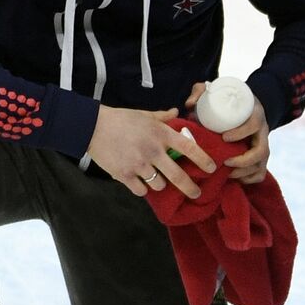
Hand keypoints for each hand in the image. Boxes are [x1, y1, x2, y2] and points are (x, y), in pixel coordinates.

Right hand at [87, 105, 216, 197]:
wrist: (92, 127)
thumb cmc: (120, 119)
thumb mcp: (144, 114)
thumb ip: (162, 116)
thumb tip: (177, 111)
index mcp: (160, 134)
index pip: (189, 148)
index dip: (203, 160)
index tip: (212, 168)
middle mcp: (153, 151)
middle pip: (178, 176)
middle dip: (190, 188)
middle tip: (196, 193)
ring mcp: (139, 165)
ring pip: (159, 185)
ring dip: (159, 184)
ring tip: (153, 178)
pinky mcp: (125, 175)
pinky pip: (141, 190)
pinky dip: (142, 188)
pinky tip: (138, 182)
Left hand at [186, 82, 268, 183]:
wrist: (247, 107)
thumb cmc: (228, 101)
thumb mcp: (215, 91)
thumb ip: (201, 92)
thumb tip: (190, 105)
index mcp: (255, 115)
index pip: (254, 125)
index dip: (240, 133)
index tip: (224, 137)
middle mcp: (263, 133)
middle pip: (261, 151)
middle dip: (244, 160)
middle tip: (225, 162)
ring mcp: (263, 146)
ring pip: (260, 165)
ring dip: (244, 172)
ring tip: (226, 173)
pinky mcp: (260, 158)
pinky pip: (260, 174)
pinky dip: (248, 179)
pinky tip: (234, 178)